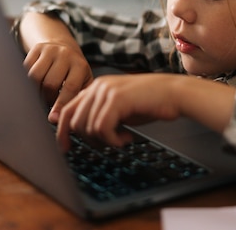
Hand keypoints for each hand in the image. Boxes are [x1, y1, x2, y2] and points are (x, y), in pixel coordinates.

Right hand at [23, 40, 92, 118]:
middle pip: (50, 83)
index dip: (60, 105)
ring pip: (35, 76)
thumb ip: (77, 99)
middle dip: (47, 99)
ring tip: (41, 94)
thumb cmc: (75, 73)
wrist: (65, 49)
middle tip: (49, 103)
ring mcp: (51, 49)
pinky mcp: (37, 48)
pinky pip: (26, 68)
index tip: (53, 119)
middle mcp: (66, 54)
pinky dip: (26, 80)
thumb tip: (65, 120)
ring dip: (35, 90)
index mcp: (80, 65)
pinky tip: (33, 84)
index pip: (69, 88)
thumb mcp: (83, 83)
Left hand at [55, 74, 180, 150]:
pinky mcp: (117, 99)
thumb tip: (82, 133)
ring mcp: (106, 91)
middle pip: (74, 121)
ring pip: (88, 127)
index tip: (65, 148)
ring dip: (105, 140)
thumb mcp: (120, 109)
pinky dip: (113, 140)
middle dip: (88, 140)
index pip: (68, 109)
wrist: (173, 93)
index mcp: (96, 87)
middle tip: (109, 144)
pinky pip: (102, 129)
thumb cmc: (150, 103)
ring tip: (123, 138)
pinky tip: (127, 138)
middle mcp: (98, 86)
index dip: (62, 131)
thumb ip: (100, 115)